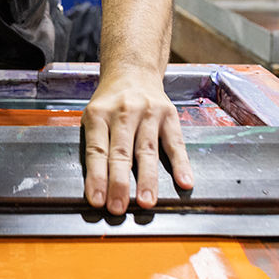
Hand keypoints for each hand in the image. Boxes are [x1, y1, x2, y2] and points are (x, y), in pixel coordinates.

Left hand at [81, 73, 191, 214]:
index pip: (97, 150)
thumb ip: (95, 145)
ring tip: (147, 201)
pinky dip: (181, 164)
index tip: (97, 201)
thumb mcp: (93, 116)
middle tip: (118, 207)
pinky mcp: (169, 115)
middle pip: (121, 152)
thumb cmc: (110, 102)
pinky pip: (176, 143)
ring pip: (147, 150)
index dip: (97, 177)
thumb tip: (98, 187)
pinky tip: (184, 182)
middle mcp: (123, 111)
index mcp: (99, 114)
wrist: (133, 70)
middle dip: (119, 183)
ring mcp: (148, 113)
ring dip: (148, 179)